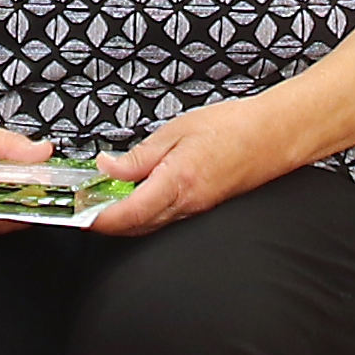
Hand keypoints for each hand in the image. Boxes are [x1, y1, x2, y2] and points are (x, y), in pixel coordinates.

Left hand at [101, 93, 292, 229]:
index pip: (126, 215)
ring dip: (125, 218)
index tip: (79, 212)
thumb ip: (140, 155)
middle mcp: (185, 205)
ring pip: (149, 225)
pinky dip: (145, 212)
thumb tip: (107, 168)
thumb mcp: (177, 131)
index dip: (98, 219)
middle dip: (106, 221)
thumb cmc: (233, 127)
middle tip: (85, 204)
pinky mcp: (203, 207)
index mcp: (175, 184)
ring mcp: (196, 210)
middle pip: (134, 227)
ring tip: (107, 196)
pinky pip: (167, 218)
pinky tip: (139, 193)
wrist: (275, 135)